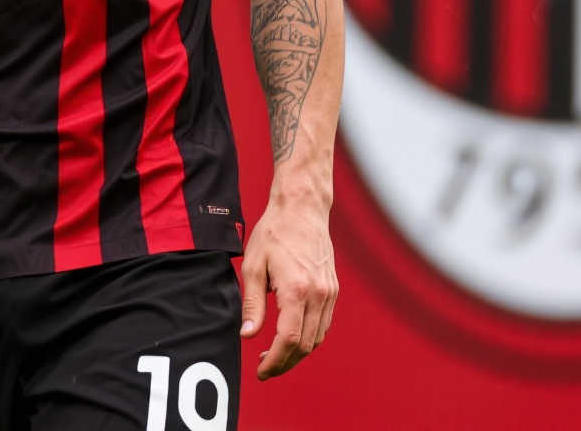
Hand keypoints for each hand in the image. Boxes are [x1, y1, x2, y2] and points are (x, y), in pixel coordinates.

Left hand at [238, 198, 337, 379]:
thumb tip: (247, 335)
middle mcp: (318, 295)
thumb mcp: (253, 266)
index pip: (289, 340)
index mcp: (296, 290)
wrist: (302, 209)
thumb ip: (252, 304)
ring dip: (297, 353)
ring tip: (275, 355)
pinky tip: (291, 336)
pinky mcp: (333, 289)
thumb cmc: (274, 233)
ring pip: (318, 338)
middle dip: (285, 362)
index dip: (275, 362)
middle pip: (306, 345)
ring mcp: (329, 293)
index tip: (261, 371)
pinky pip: (324, 324)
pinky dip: (309, 338)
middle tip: (264, 368)